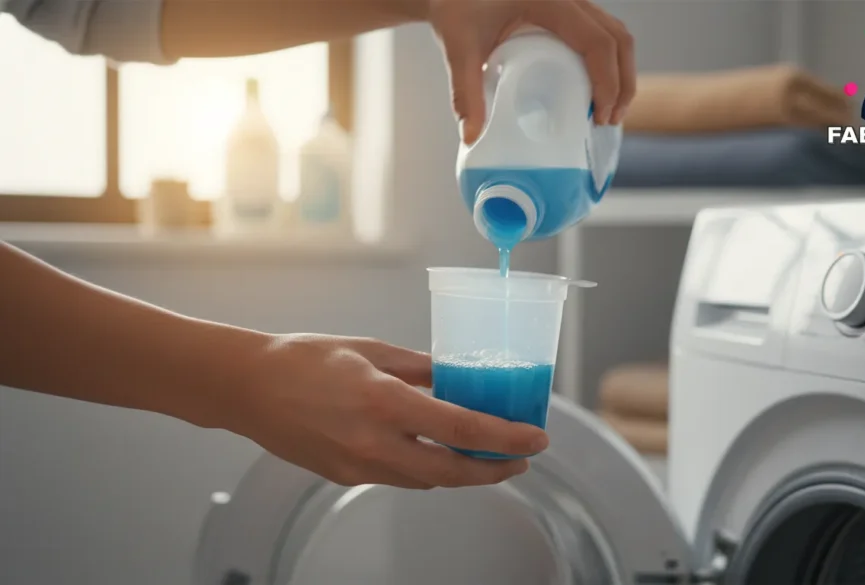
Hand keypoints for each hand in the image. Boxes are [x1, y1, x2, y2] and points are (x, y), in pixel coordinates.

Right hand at [233, 334, 548, 488]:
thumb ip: (421, 368)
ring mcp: (358, 466)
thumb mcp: (372, 350)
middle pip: (453, 472)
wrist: (246, 388)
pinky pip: (399, 478)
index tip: (536, 439)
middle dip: (496, 470)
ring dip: (462, 472)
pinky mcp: (345, 476)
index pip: (462, 429)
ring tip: (486, 455)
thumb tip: (458, 378)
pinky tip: (437, 452)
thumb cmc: (303, 358)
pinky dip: (427, 468)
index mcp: (383, 401)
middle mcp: (374, 442)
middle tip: (521, 458)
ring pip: (428, 479)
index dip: (506, 439)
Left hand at [427, 0, 635, 142]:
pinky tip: (597, 88)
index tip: (600, 115)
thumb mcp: (459, 48)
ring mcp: (572, 0)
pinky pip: (601, 32)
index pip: (597, 41)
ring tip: (610, 109)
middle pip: (618, 38)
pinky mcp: (568, 9)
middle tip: (611, 120)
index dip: (608, 81)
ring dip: (621, 72)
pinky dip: (608, 61)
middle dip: (623, 82)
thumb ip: (465, 92)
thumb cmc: (455, 6)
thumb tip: (472, 136)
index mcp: (549, 1)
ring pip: (616, 33)